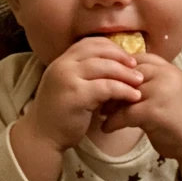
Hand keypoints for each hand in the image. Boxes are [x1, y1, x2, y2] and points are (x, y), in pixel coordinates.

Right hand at [20, 38, 142, 151]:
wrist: (42, 137)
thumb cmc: (61, 114)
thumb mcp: (72, 86)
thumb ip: (87, 74)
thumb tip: (117, 66)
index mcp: (62, 61)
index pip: (90, 43)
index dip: (111, 47)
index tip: (127, 57)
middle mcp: (63, 65)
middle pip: (99, 51)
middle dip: (121, 58)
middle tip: (137, 68)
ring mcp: (67, 79)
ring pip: (104, 67)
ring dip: (125, 74)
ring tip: (139, 82)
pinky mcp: (76, 95)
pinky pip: (106, 87)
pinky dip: (123, 90)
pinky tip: (133, 97)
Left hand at [102, 52, 181, 162]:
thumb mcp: (172, 92)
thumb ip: (154, 83)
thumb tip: (123, 81)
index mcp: (171, 69)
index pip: (140, 58)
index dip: (122, 67)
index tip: (111, 79)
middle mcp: (166, 75)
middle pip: (130, 73)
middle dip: (113, 84)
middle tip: (101, 96)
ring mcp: (161, 92)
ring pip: (125, 92)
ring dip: (110, 103)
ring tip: (103, 112)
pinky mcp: (154, 111)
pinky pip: (125, 113)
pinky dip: (113, 121)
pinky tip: (107, 128)